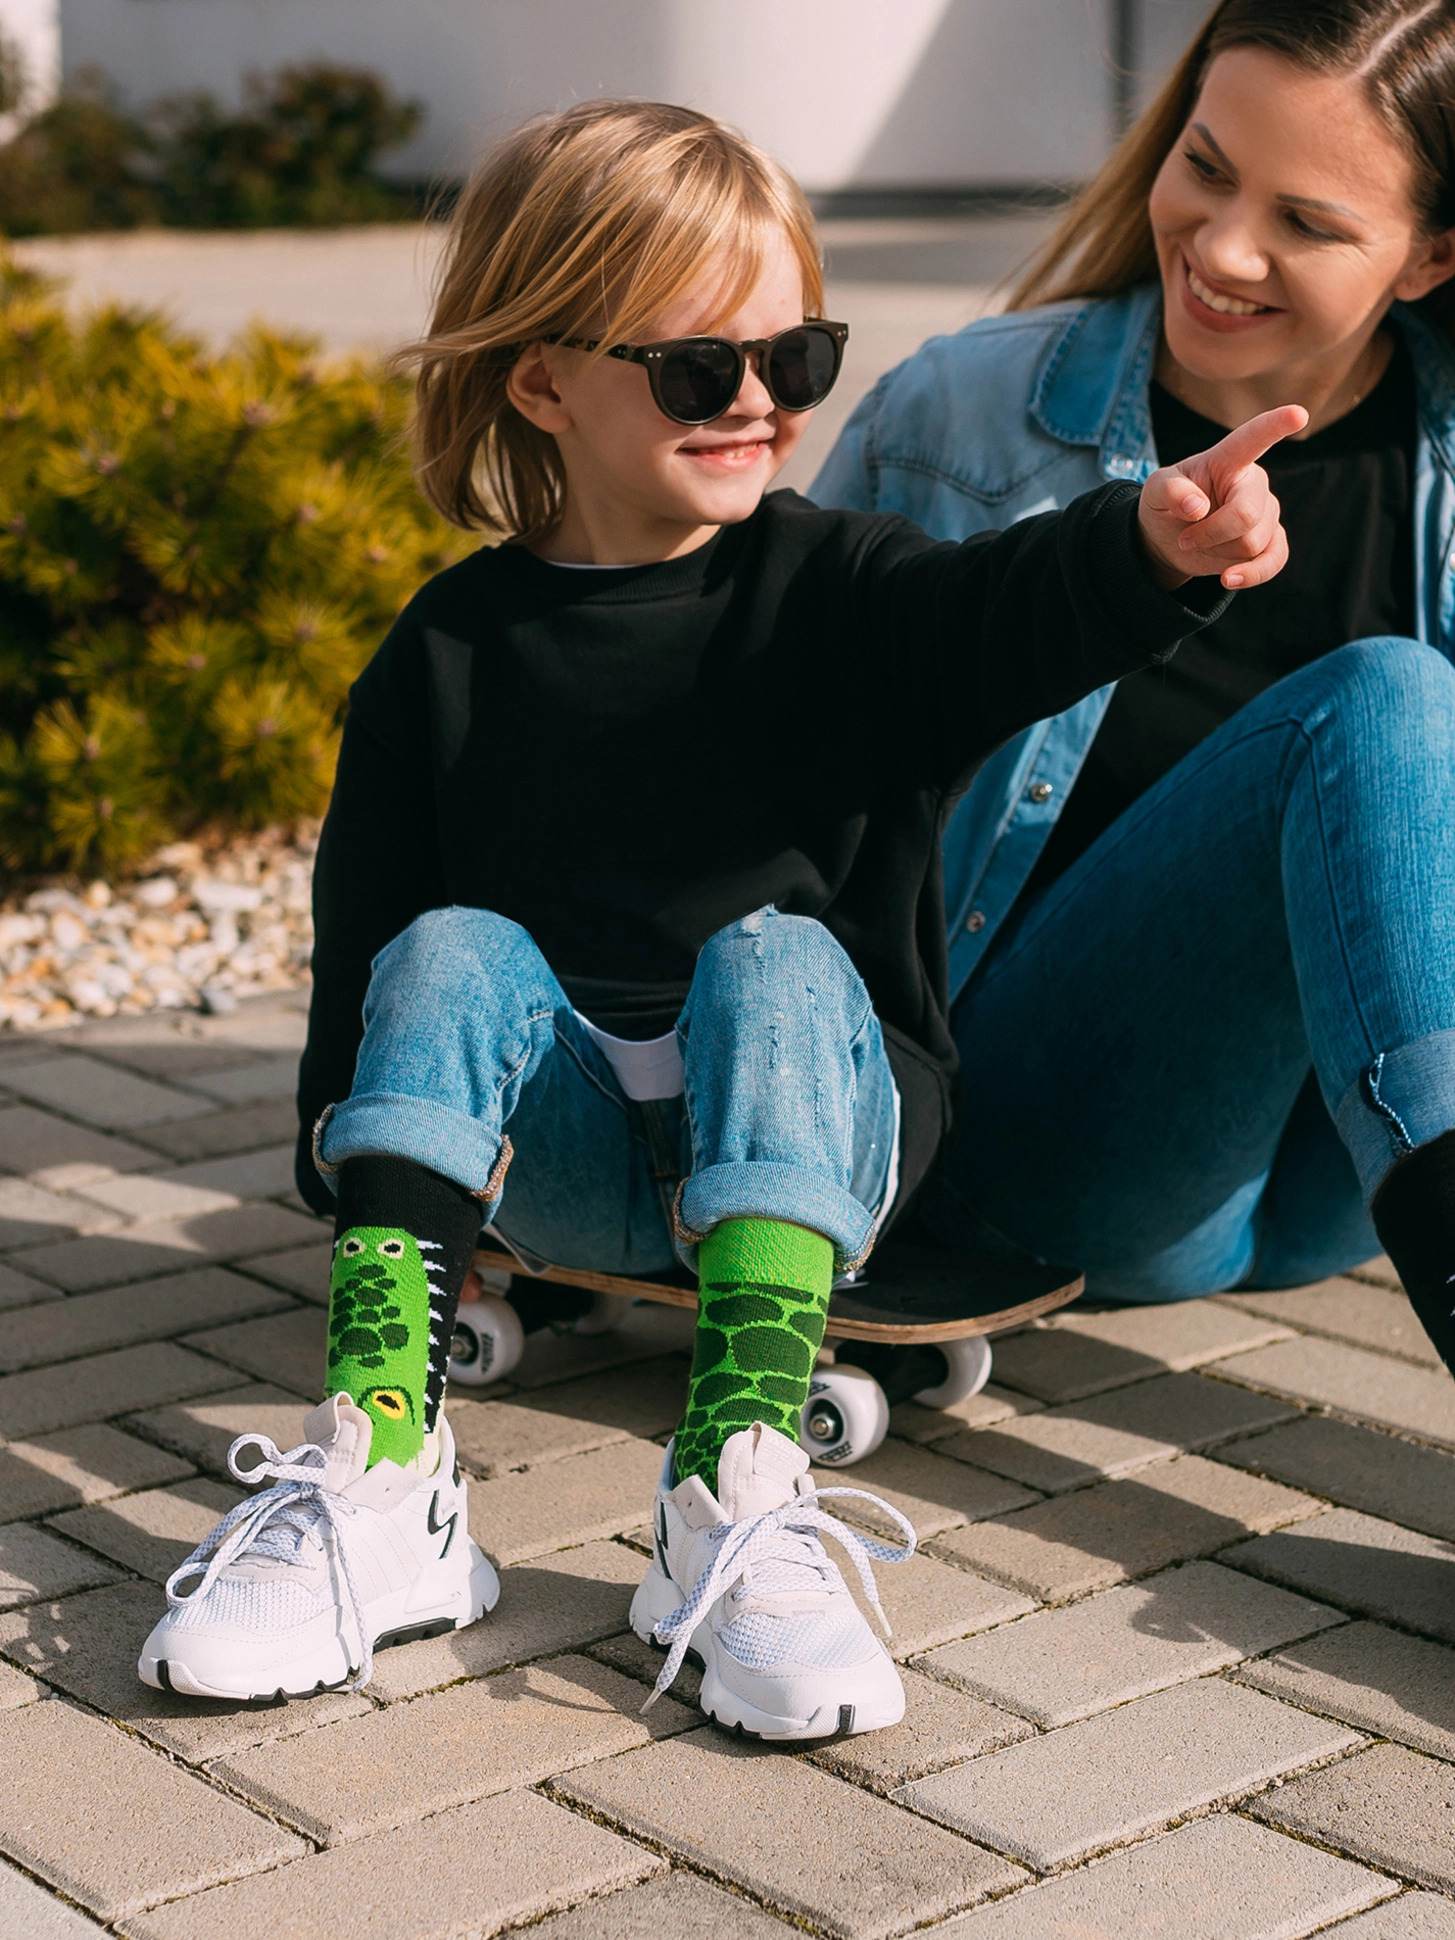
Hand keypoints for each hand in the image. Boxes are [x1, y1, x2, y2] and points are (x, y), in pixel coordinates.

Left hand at [1137, 404, 1307, 591]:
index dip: (1276, 426)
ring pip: (1253, 543)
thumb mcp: (1155, 491)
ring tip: (1201, 542)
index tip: (1298, 414)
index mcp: (1228, 459)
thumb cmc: (1166, 504)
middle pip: (1247, 516)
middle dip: (1212, 534)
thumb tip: (1197, 508)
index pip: (1254, 438)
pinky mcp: (1270, 541)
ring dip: (1218, 552)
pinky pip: (1274, 561)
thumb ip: (1170, 491)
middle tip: (1185, 538)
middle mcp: (1254, 482)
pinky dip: (1251, 575)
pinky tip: (1228, 579)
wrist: (1169, 540)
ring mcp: (1266, 511)